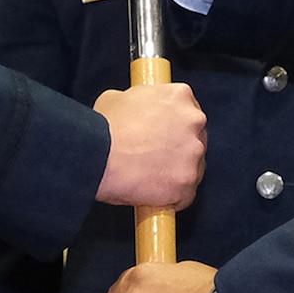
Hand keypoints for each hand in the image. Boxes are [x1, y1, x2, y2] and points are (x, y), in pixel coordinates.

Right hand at [94, 83, 205, 209]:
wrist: (99, 156)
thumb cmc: (104, 128)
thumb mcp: (117, 98)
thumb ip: (137, 102)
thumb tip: (134, 111)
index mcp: (180, 96)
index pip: (187, 109)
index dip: (172, 123)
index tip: (163, 132)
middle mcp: (194, 121)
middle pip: (195, 137)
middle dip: (179, 147)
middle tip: (155, 155)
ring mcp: (194, 153)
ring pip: (192, 166)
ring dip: (176, 172)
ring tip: (150, 176)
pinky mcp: (188, 183)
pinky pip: (185, 193)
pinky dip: (171, 197)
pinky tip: (152, 194)